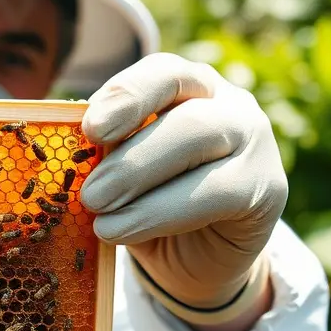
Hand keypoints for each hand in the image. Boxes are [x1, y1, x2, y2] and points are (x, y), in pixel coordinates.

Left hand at [79, 53, 286, 327]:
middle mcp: (230, 105)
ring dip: (141, 182)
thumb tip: (61, 147)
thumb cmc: (149, 202)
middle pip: (186, 114)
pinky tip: (122, 231)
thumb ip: (105, 150)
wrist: (196, 258)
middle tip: (89, 193)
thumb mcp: (121, 170)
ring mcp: (256, 143)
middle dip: (130, 155)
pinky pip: (216, 194)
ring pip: (202, 146)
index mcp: (190, 86)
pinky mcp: (268, 189)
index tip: (91, 128)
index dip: (128, 94)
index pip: (164, 72)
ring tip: (98, 213)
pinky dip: (160, 213)